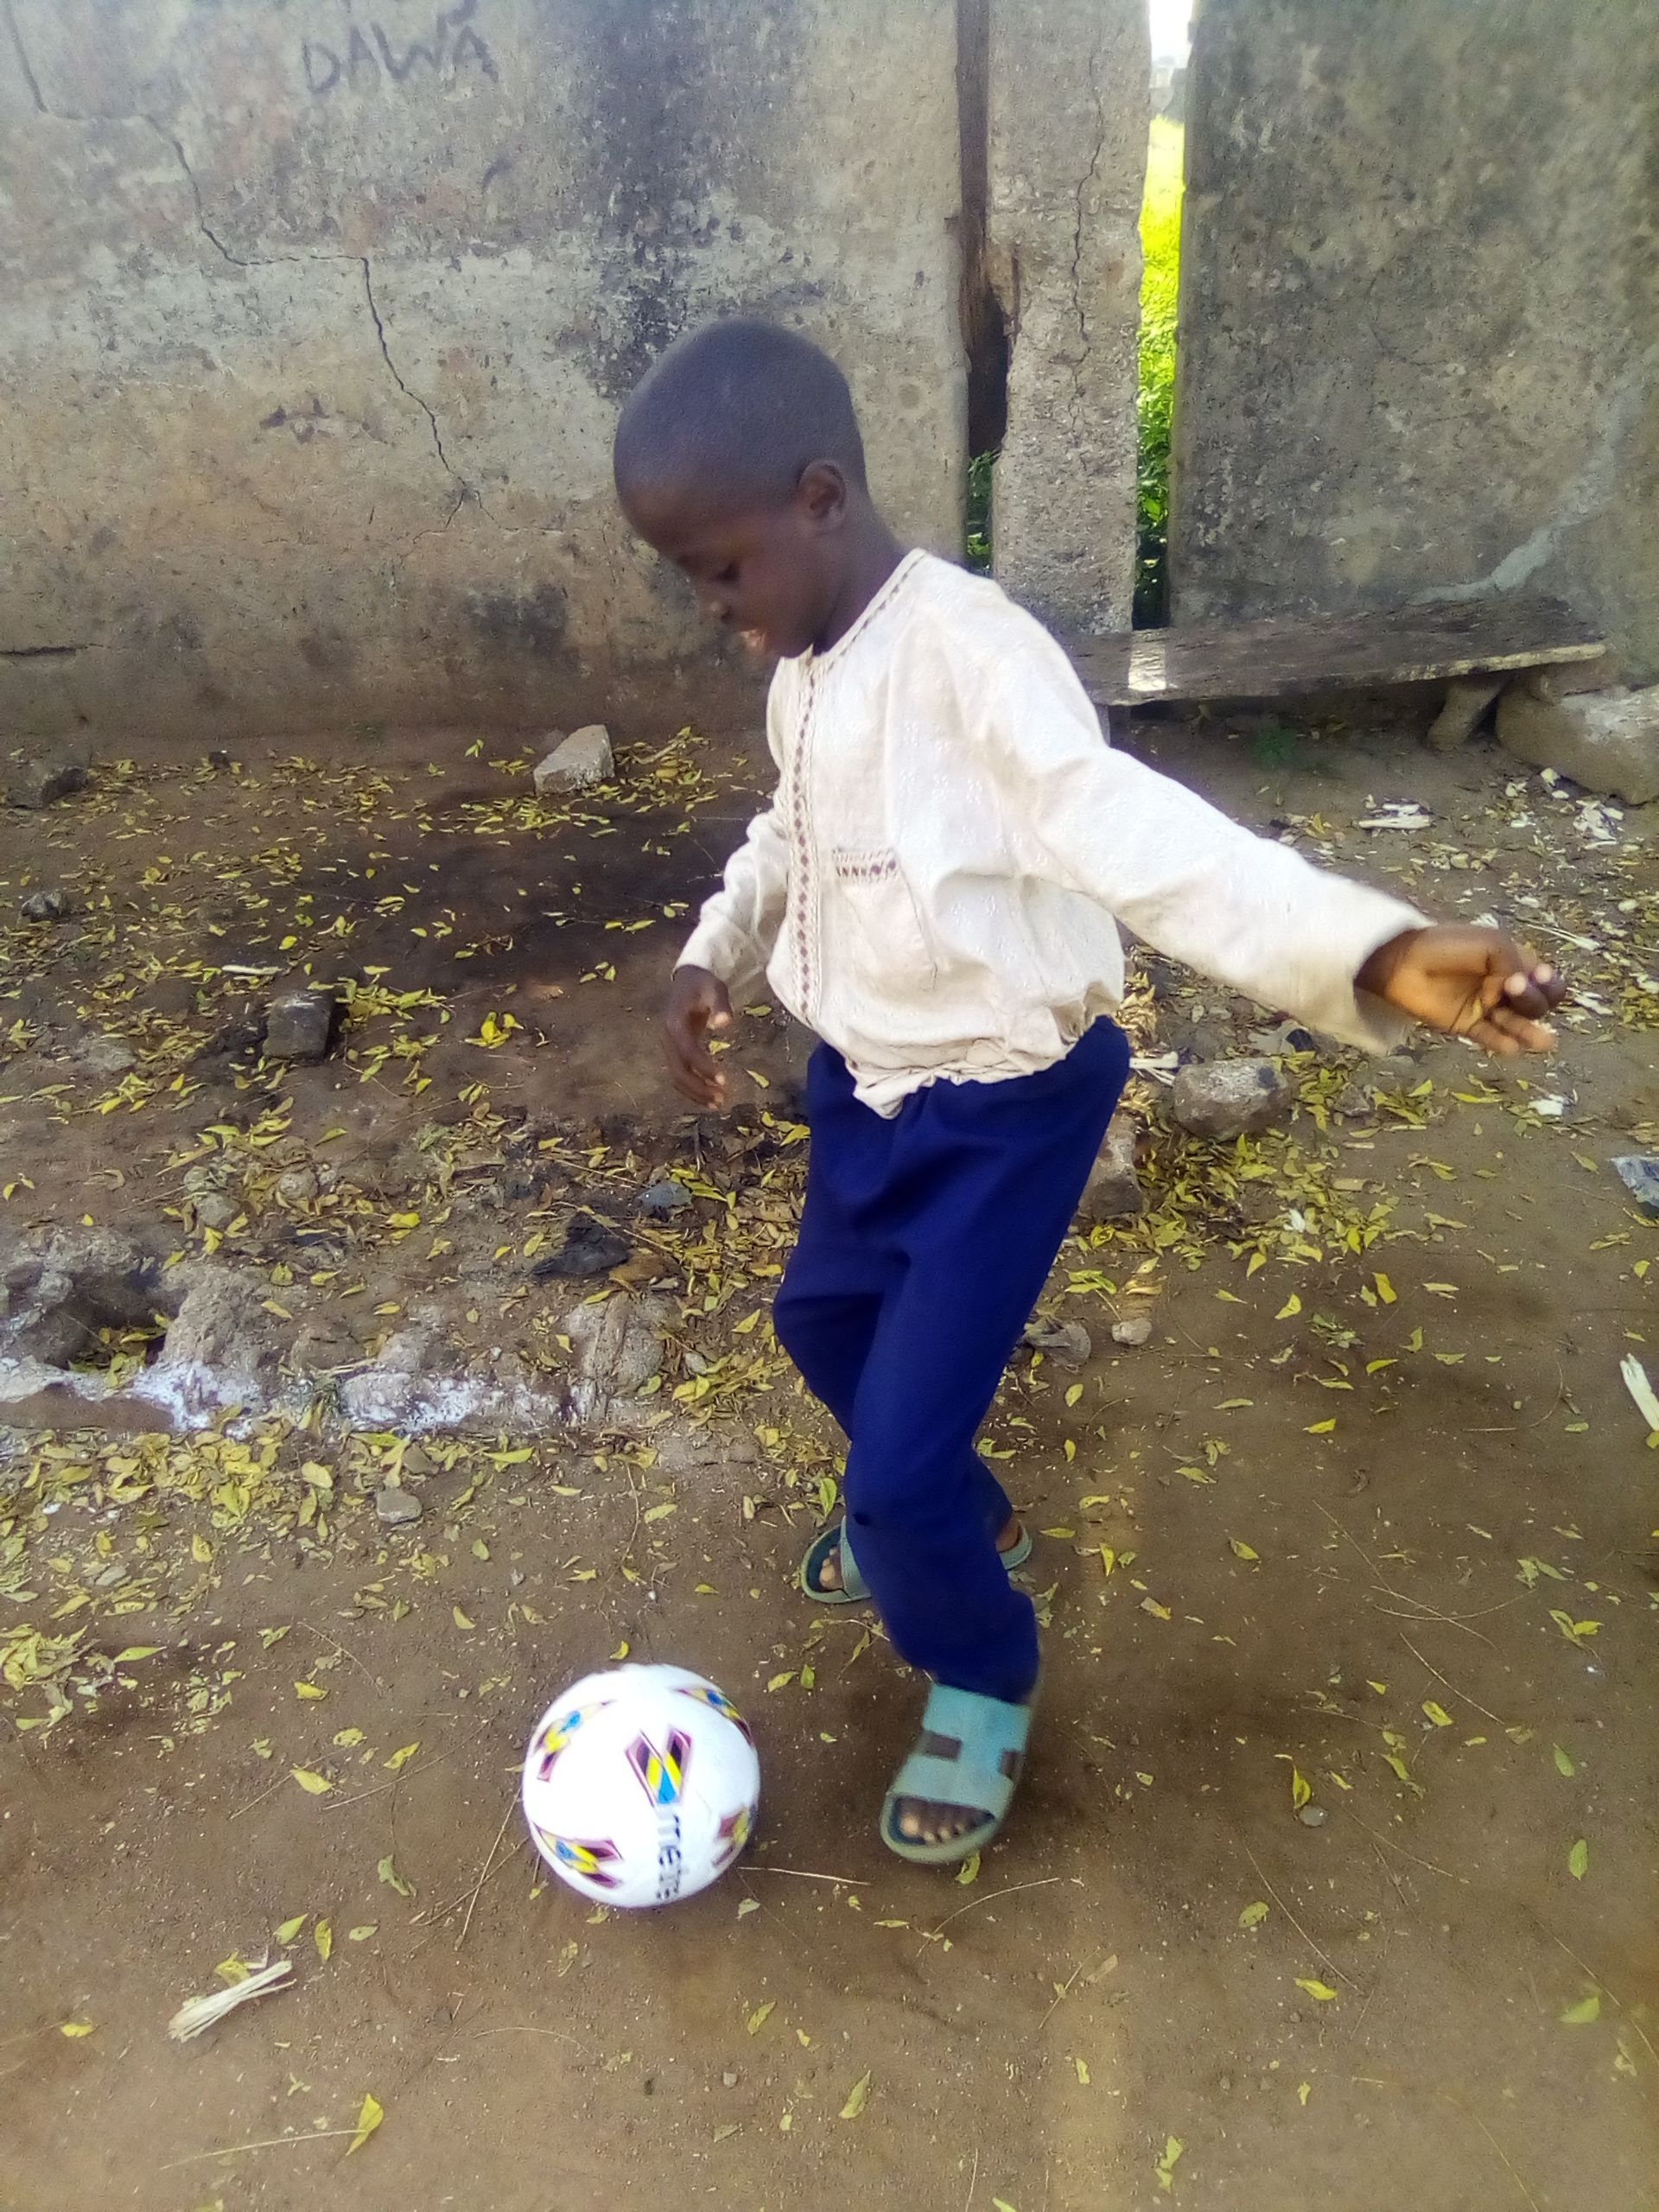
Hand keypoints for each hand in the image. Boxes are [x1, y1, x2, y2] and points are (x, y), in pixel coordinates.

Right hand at [663, 965, 733, 1105]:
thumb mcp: (714, 988)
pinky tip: (709, 1096)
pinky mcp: (675, 1051)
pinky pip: (681, 1073)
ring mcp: (669, 1046)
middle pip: (678, 1070)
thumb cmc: (703, 984)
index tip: (723, 1080)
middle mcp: (667, 1038)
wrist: (688, 979)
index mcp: (674, 1023)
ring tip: (718, 1103)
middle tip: (721, 1099)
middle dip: (699, 1088)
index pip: (688, 1051)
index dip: (703, 1067)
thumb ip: (720, 1005)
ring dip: (696, 1093)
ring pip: (677, 1077)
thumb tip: (724, 1023)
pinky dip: (693, 1088)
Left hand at [1355, 926, 1564, 1055]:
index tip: (1538, 976)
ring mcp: (1486, 1008)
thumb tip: (1520, 991)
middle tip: (1512, 989)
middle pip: (1536, 1005)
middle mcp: (1504, 987)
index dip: (1549, 983)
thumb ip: (1514, 964)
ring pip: (1517, 1025)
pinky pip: (1491, 1039)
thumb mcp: (1490, 944)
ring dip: (1529, 1031)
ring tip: (1541, 1041)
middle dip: (1534, 1000)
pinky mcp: (1467, 1026)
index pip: (1546, 980)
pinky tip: (1511, 1046)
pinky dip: (1503, 1044)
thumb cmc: (1447, 945)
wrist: (1403, 961)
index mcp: (1515, 962)